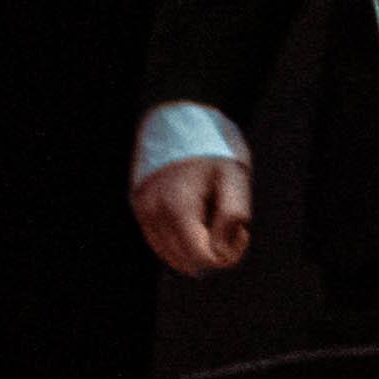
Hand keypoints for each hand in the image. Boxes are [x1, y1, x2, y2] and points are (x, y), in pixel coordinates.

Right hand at [133, 151, 249, 275]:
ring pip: (170, 256)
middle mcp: (152, 211)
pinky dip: (179, 242)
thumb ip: (232, 216)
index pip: (203, 258)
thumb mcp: (235, 177)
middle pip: (186, 262)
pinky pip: (158, 242)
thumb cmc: (211, 147)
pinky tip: (194, 219)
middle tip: (228, 225)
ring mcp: (141, 209)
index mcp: (178, 206)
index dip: (229, 254)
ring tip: (210, 218)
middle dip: (213, 252)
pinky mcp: (138, 205)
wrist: (179, 116)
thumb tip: (219, 250)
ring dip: (195, 248)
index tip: (240, 230)